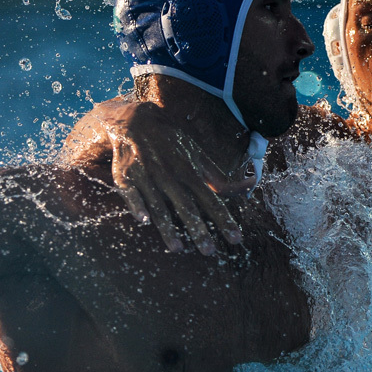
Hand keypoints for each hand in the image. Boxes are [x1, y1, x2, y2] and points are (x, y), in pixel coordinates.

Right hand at [61, 100, 243, 255]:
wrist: (135, 119)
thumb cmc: (169, 141)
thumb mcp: (195, 155)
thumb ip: (216, 176)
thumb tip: (245, 187)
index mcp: (189, 171)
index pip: (211, 199)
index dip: (223, 219)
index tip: (235, 239)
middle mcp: (170, 174)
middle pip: (186, 205)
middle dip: (198, 229)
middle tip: (209, 252)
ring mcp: (147, 176)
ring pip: (159, 205)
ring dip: (168, 226)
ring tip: (178, 248)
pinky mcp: (125, 176)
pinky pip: (131, 194)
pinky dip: (137, 205)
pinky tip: (143, 220)